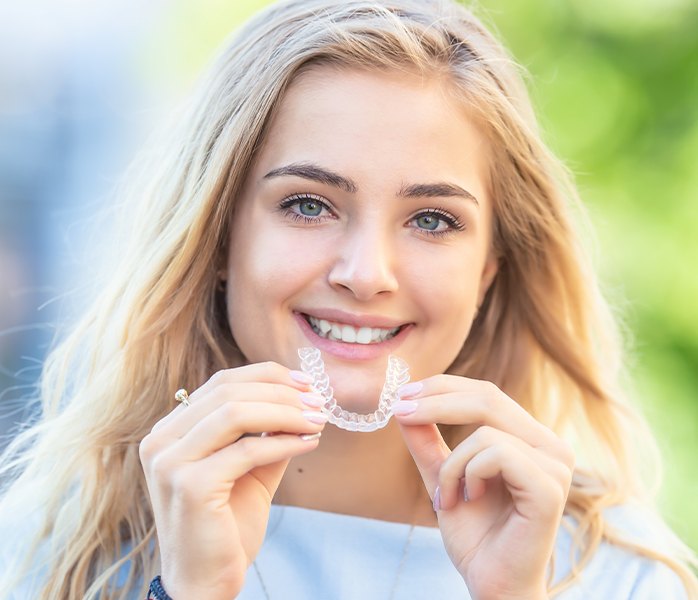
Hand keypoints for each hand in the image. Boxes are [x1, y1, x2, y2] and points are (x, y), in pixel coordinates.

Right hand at [139, 362, 326, 598]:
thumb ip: (266, 433)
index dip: (267, 376)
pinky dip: (285, 442)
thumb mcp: (249, 469)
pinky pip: (248, 450)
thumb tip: (303, 400)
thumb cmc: (226, 526)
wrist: (205, 583)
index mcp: (170, 431)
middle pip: (228, 391)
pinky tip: (310, 443)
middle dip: (282, 392)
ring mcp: (170, 462)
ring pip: (236, 413)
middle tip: (319, 402)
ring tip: (318, 420)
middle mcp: (160, 440)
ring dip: (286, 412)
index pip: (221, 382)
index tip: (306, 383)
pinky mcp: (190, 486)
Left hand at [394, 375, 573, 599]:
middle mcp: (550, 446)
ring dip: (451, 464)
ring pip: (485, 431)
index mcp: (530, 439)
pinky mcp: (550, 487)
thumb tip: (404, 404)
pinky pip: (496, 454)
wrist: (492, 585)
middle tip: (401, 411)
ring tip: (447, 497)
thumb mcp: (442, 477)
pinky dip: (467, 474)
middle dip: (436, 401)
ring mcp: (555, 466)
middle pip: (488, 397)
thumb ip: (427, 442)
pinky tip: (469, 500)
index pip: (486, 393)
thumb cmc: (475, 535)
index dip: (443, 387)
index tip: (403, 394)